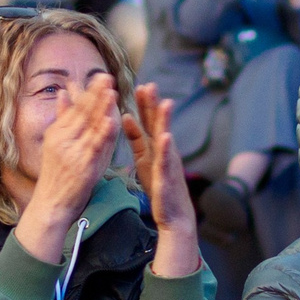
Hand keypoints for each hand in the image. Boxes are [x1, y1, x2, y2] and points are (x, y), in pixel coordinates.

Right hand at [12, 73, 122, 265]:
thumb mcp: (56, 144)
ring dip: (101, 108)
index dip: (89, 92)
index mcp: (57, 133)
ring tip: (111, 91)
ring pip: (89, 127)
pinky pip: (95, 146)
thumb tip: (63, 92)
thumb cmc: (57, 175)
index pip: (75, 108)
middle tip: (107, 77)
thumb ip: (62, 117)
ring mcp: (71, 153)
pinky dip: (103, 132)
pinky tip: (111, 120)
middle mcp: (62, 140)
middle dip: (96, 94)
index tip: (102, 77)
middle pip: (81, 113)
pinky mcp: (82, 167)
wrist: (51, 205)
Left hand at [122, 85, 202, 278]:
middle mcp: (164, 151)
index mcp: (155, 146)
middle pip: (157, 124)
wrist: (174, 215)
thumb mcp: (144, 159)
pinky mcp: (168, 178)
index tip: (139, 84)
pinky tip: (166, 137)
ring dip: (165, 121)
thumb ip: (136, 138)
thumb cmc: (159, 186)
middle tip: (149, 84)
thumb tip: (124, 116)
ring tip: (165, 103)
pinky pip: (166, 162)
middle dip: (153, 105)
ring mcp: (168, 164)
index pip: (149, 121)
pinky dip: (166, 149)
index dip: (145, 103)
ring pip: (166, 139)